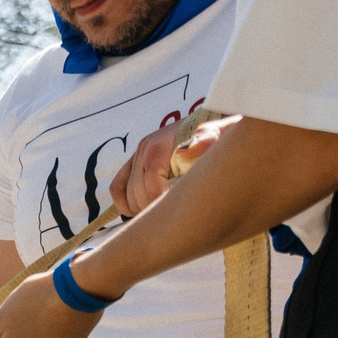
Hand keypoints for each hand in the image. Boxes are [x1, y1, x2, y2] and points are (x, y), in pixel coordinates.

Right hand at [111, 112, 236, 216]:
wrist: (209, 123)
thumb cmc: (216, 135)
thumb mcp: (219, 135)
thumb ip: (205, 140)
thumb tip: (186, 152)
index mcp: (159, 147)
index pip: (152, 187)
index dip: (162, 203)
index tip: (179, 208)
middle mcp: (144, 150)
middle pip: (138, 194)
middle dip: (153, 208)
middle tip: (173, 214)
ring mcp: (137, 155)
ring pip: (128, 194)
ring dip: (142, 208)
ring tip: (162, 212)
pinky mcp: (134, 160)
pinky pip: (118, 186)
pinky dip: (124, 203)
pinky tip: (137, 212)